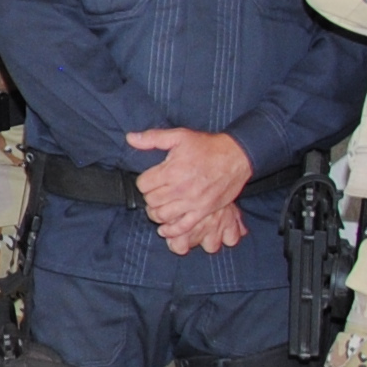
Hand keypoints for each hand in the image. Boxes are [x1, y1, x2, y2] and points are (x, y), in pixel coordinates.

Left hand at [126, 127, 253, 255]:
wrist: (236, 157)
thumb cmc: (207, 146)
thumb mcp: (179, 136)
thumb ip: (153, 138)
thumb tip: (130, 138)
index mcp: (172, 170)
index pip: (143, 184)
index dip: (143, 182)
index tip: (149, 179)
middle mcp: (180, 188)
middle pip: (151, 201)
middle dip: (149, 197)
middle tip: (154, 193)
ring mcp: (192, 202)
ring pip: (162, 215)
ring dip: (156, 213)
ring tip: (158, 207)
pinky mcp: (203, 211)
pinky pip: (182, 227)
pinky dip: (170, 230)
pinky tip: (165, 228)